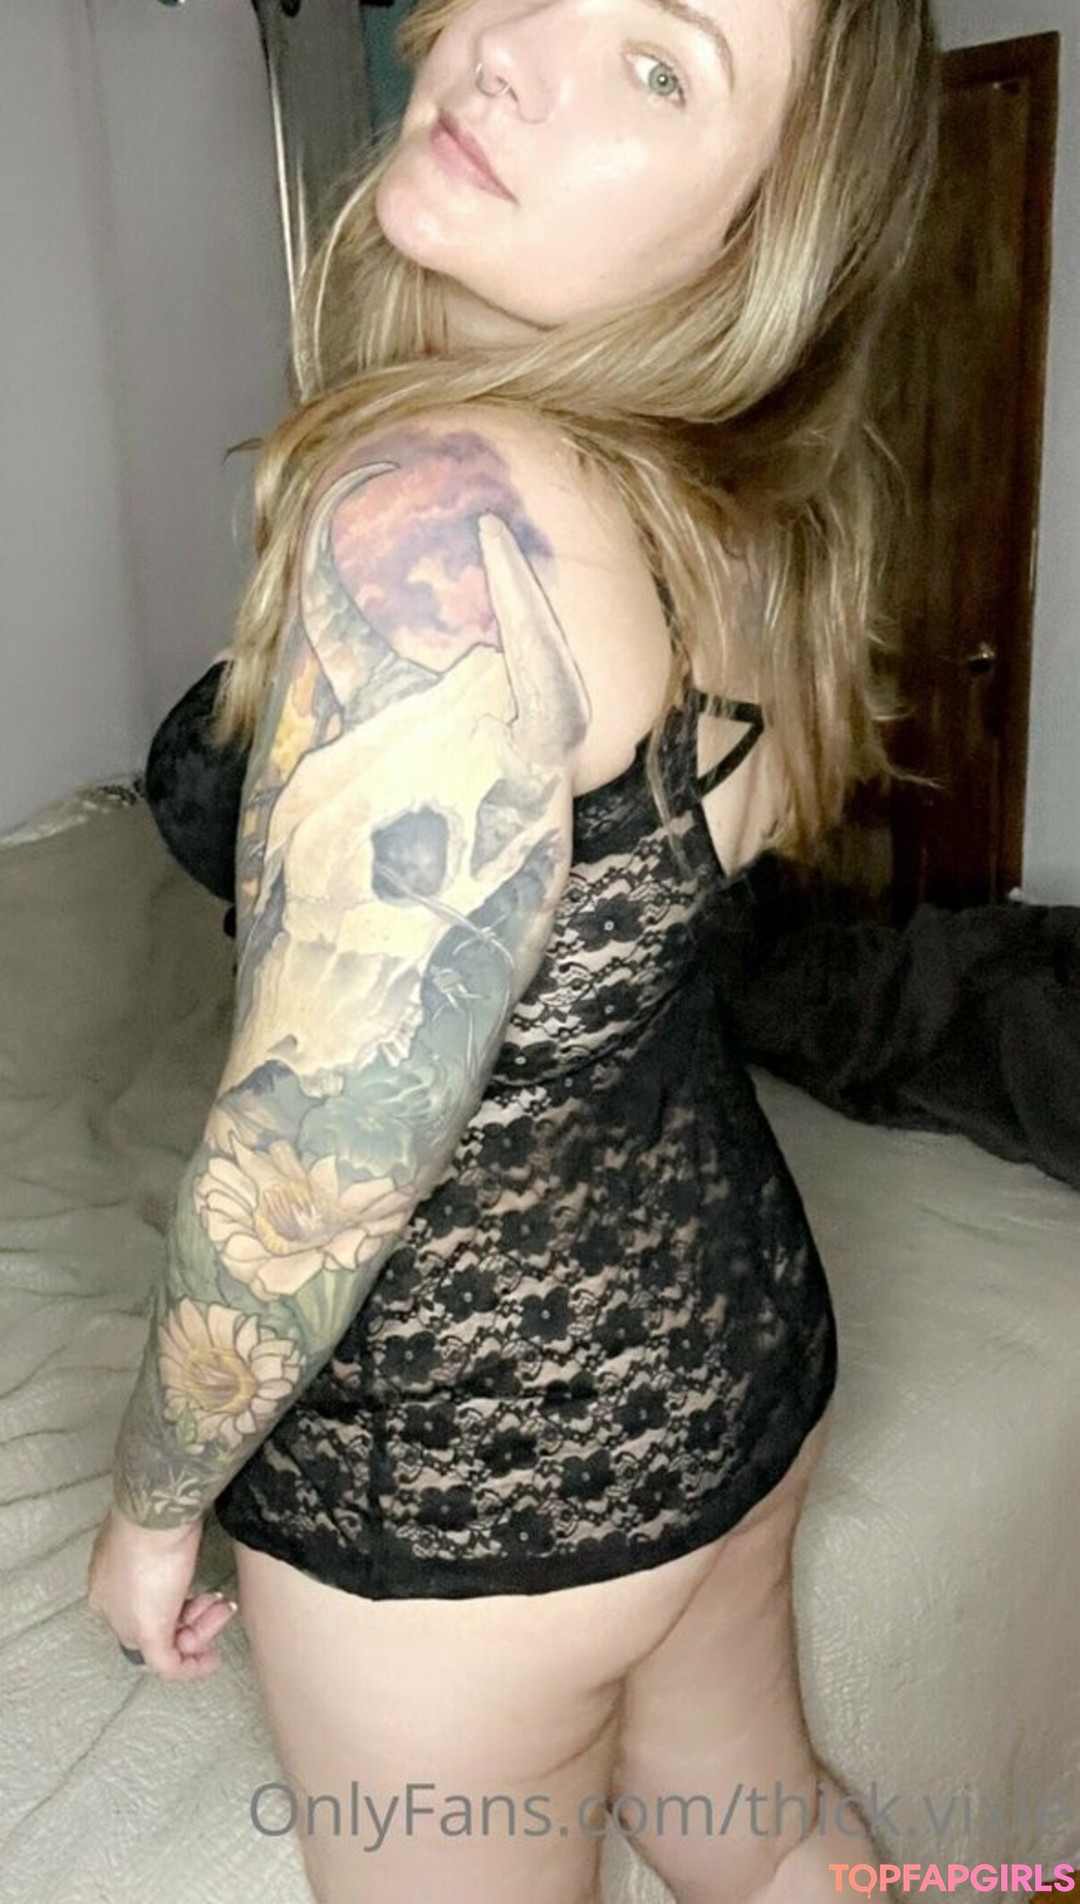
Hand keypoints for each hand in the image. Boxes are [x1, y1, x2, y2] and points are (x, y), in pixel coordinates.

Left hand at [86, 1501, 237, 1680]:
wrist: (153, 1516)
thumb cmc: (157, 1517)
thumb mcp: (157, 1539)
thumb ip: (160, 1557)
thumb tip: (176, 1560)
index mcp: (106, 1581)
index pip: (140, 1607)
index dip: (175, 1606)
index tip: (201, 1597)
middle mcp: (110, 1605)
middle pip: (155, 1625)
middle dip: (193, 1617)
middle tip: (218, 1603)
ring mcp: (126, 1622)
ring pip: (165, 1642)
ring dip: (201, 1630)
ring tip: (223, 1609)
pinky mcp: (146, 1633)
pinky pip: (168, 1664)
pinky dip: (191, 1666)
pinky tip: (210, 1660)